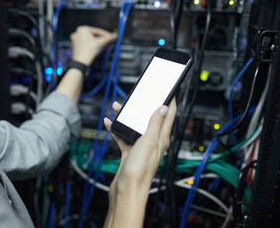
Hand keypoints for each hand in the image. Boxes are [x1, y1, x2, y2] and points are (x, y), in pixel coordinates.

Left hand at [71, 26, 116, 65]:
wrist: (81, 62)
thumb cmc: (88, 51)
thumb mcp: (100, 43)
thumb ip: (108, 38)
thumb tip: (115, 36)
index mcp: (82, 29)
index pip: (98, 31)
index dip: (106, 34)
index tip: (112, 36)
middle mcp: (78, 33)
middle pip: (94, 35)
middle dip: (102, 38)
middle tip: (109, 40)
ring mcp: (76, 39)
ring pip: (90, 39)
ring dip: (98, 41)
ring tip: (105, 44)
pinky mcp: (76, 46)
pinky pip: (87, 43)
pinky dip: (92, 45)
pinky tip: (97, 47)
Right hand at [103, 99, 176, 227]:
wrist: (126, 191)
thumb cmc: (139, 171)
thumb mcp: (148, 142)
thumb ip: (155, 124)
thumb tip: (163, 108)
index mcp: (161, 138)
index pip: (169, 115)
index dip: (170, 101)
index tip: (170, 90)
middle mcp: (152, 141)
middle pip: (149, 118)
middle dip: (144, 106)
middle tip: (138, 96)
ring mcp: (140, 147)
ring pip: (134, 126)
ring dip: (127, 116)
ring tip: (118, 107)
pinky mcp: (129, 152)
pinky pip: (123, 136)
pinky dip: (116, 129)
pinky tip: (109, 123)